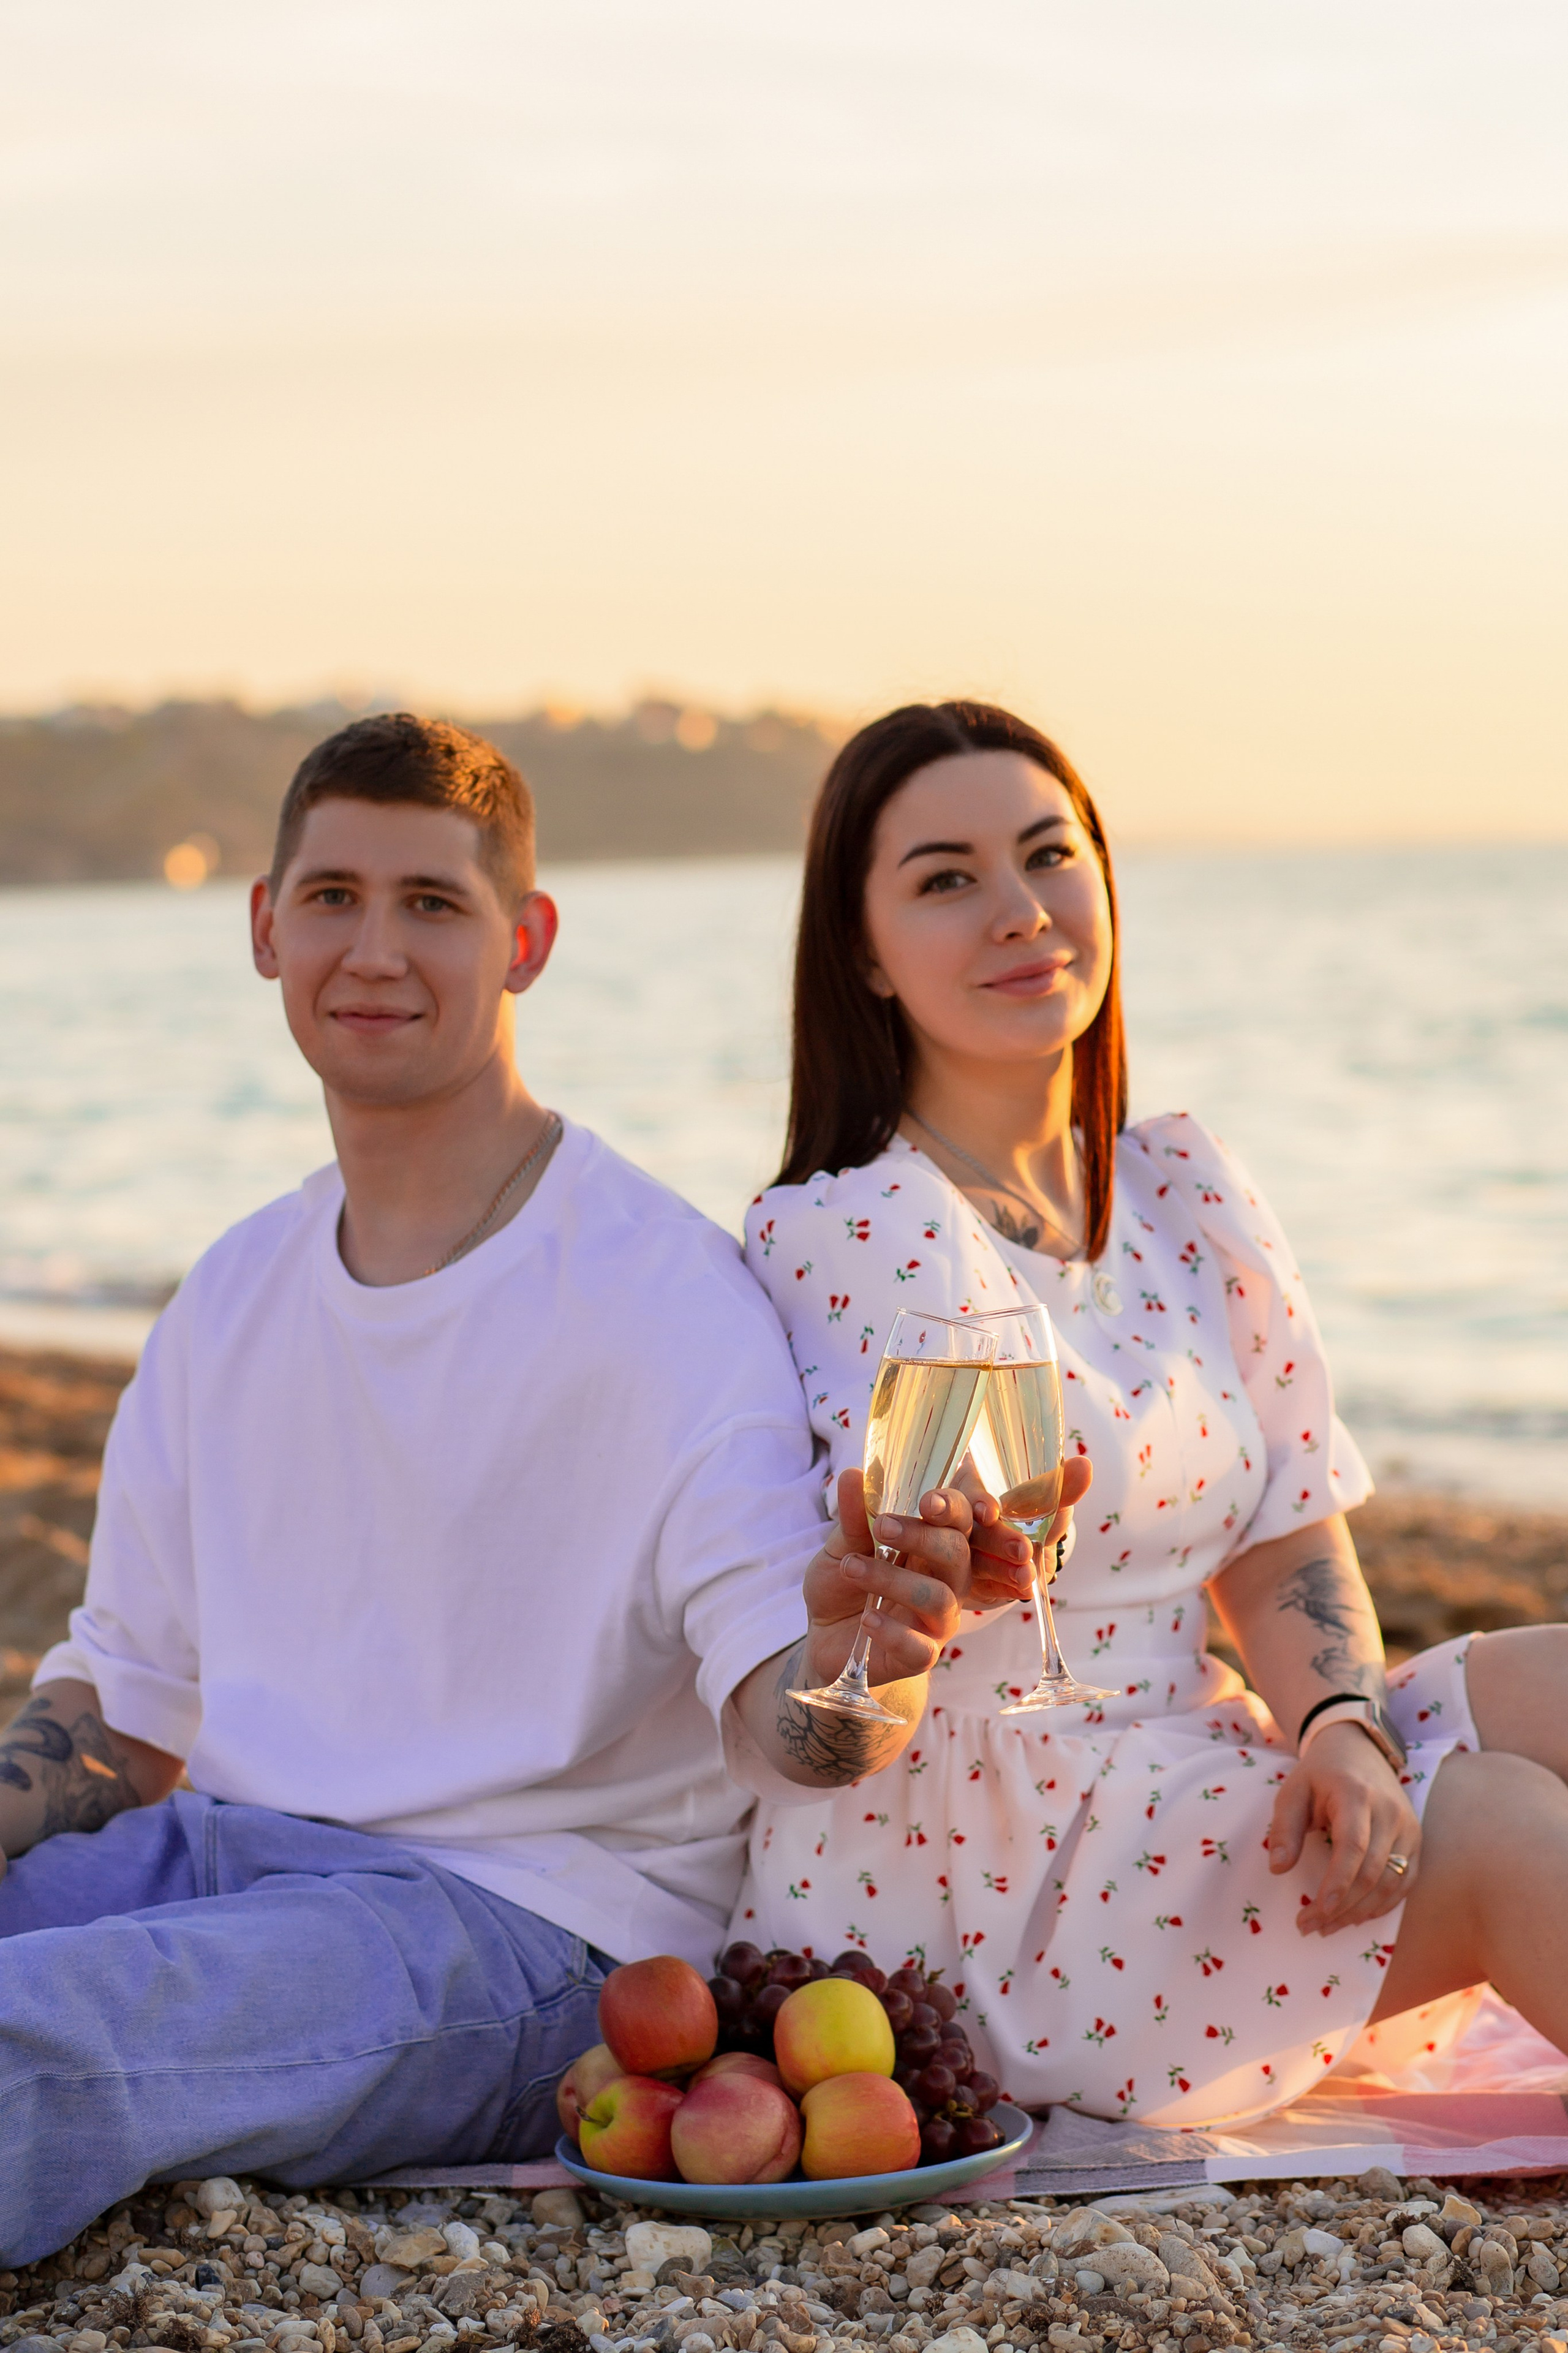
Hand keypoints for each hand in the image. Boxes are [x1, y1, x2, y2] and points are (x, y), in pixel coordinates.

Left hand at [799, 1468, 977, 1690]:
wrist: (825, 1637)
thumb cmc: (843, 1585)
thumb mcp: (841, 1546)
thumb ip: (853, 1518)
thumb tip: (852, 1474)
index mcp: (932, 1546)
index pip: (960, 1521)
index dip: (954, 1508)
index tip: (927, 1501)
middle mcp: (945, 1581)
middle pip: (958, 1555)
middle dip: (923, 1537)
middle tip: (883, 1526)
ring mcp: (937, 1621)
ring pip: (939, 1598)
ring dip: (893, 1580)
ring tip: (851, 1568)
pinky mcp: (921, 1656)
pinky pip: (920, 1647)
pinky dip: (892, 1631)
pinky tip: (866, 1619)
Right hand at [955, 1451, 1094, 1609]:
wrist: (1025, 1553)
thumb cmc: (1028, 1514)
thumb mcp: (1044, 1499)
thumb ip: (1061, 1484)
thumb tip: (1085, 1466)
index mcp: (970, 1488)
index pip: (965, 1491)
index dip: (976, 1501)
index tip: (990, 1512)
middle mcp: (957, 1520)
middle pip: (969, 1529)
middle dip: (997, 1540)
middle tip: (1023, 1549)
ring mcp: (958, 1553)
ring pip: (976, 1561)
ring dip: (1003, 1568)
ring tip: (1029, 1574)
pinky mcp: (969, 1583)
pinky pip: (985, 1587)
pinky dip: (1007, 1588)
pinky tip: (1025, 1588)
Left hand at [1266, 1720, 1421, 1934]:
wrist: (1358, 1750)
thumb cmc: (1320, 1774)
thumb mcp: (1292, 1790)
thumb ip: (1284, 1828)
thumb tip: (1277, 1868)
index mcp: (1357, 1795)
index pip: (1353, 1847)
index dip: (1337, 1883)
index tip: (1315, 1911)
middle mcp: (1391, 1812)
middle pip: (1372, 1872)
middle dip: (1340, 1907)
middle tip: (1308, 1926)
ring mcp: (1409, 1828)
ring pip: (1391, 1884)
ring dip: (1359, 1912)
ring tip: (1326, 1926)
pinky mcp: (1416, 1841)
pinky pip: (1404, 1883)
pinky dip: (1381, 1906)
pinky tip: (1355, 1916)